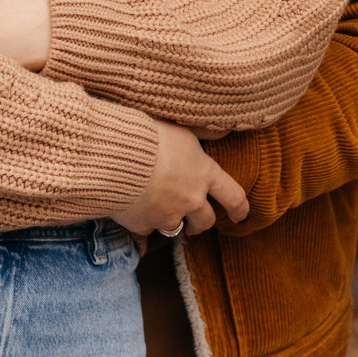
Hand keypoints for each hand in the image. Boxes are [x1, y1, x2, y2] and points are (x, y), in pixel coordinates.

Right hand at [109, 118, 248, 236]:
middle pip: (206, 221)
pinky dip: (143, 221)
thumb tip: (225, 131)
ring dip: (171, 220)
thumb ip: (205, 133)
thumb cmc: (150, 136)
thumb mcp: (183, 128)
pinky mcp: (144, 225)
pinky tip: (133, 205)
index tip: (240, 215)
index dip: (240, 208)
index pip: (233, 196)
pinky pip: (147, 228)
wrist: (116, 157)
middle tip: (196, 223)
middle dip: (202, 223)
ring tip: (160, 208)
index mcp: (205, 174)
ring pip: (176, 227)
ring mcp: (168, 215)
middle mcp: (192, 199)